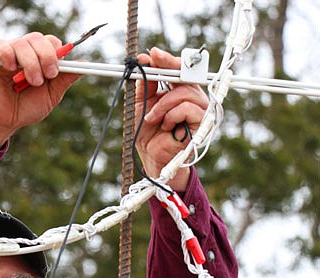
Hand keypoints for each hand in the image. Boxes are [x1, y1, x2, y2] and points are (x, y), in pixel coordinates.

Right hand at [0, 32, 80, 149]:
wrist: (4, 122)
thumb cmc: (26, 109)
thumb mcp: (51, 95)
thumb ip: (65, 79)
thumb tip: (85, 63)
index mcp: (39, 58)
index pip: (51, 42)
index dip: (56, 53)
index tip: (56, 71)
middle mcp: (25, 52)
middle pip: (38, 38)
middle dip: (46, 57)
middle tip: (48, 76)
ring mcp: (8, 53)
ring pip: (22, 43)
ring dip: (30, 63)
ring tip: (31, 82)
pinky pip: (1, 46)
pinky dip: (8, 56)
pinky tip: (10, 69)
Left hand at [135, 47, 208, 190]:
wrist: (150, 155)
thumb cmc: (147, 130)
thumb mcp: (141, 103)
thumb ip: (145, 83)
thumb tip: (145, 60)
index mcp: (180, 90)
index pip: (180, 69)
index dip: (168, 60)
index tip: (153, 53)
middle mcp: (194, 96)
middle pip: (187, 74)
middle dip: (168, 69)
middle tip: (154, 64)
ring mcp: (200, 109)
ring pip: (185, 92)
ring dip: (163, 104)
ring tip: (152, 118)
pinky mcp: (203, 123)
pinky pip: (187, 108)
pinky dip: (171, 115)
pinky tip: (166, 126)